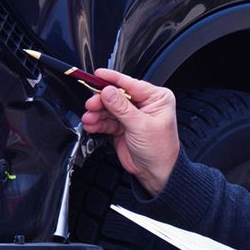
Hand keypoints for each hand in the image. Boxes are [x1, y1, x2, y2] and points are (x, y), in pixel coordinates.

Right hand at [77, 70, 179, 194]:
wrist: (157, 174)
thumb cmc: (160, 150)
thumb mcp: (141, 126)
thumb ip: (122, 108)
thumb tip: (108, 91)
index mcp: (156, 98)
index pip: (131, 84)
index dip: (113, 79)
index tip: (98, 75)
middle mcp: (144, 104)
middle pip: (116, 95)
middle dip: (101, 100)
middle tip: (91, 104)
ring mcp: (131, 115)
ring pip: (108, 108)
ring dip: (97, 113)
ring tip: (89, 118)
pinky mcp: (122, 126)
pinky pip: (106, 120)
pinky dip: (97, 122)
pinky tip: (91, 125)